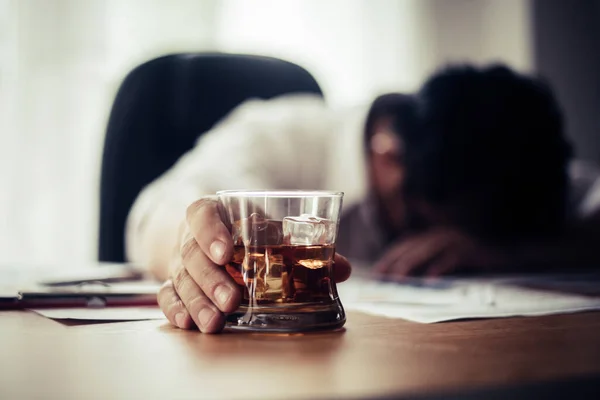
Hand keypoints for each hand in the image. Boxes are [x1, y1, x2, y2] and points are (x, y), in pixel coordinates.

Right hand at [157, 197, 351, 332]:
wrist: (214, 233)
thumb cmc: (248, 230)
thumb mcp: (271, 230)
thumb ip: (303, 248)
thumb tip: (344, 268)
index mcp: (213, 212)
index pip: (202, 213)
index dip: (210, 230)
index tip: (226, 250)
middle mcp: (191, 236)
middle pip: (191, 253)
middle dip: (211, 279)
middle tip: (231, 299)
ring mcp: (180, 260)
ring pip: (181, 278)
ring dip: (197, 301)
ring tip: (216, 321)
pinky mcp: (175, 281)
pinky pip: (168, 294)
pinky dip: (177, 310)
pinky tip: (190, 324)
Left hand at [373, 227, 503, 278]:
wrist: (508, 254)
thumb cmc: (475, 261)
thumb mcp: (447, 261)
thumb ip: (428, 264)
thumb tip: (407, 280)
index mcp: (433, 236)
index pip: (404, 245)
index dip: (389, 257)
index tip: (376, 273)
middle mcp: (441, 234)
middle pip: (411, 247)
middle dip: (394, 263)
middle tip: (382, 279)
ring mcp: (455, 239)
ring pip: (426, 251)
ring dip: (410, 265)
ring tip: (398, 280)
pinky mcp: (470, 248)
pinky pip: (451, 258)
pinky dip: (439, 268)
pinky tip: (430, 279)